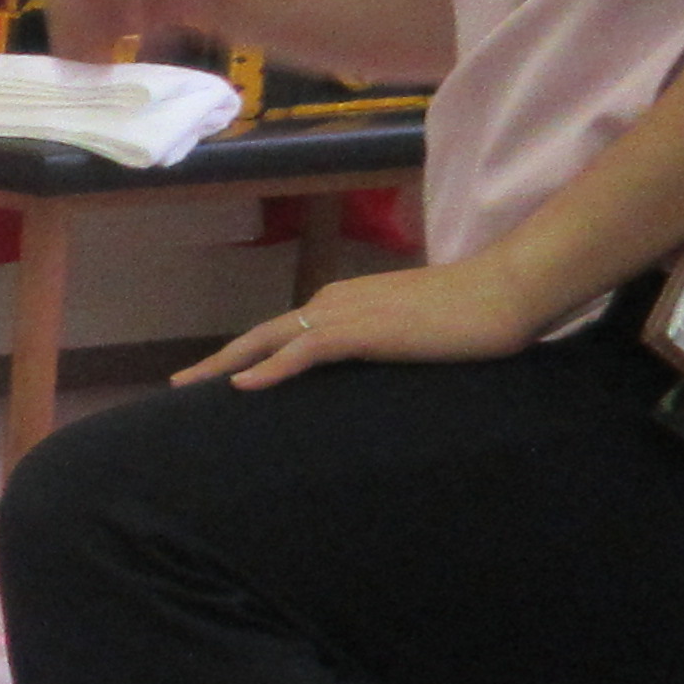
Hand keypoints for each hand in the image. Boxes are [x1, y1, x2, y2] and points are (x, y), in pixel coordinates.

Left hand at [178, 251, 578, 392]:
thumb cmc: (469, 317)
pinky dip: (270, 368)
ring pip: (270, 341)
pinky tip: (242, 388)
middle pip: (261, 335)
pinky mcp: (364, 330)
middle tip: (177, 386)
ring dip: (226, 365)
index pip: (282, 333)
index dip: (245, 355)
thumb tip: (369, 375)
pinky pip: (304, 351)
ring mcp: (346, 314)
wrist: (506, 293)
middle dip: (216, 361)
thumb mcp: (411, 335)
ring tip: (189, 390)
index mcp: (344, 304)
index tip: (214, 379)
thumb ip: (380, 350)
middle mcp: (334, 303)